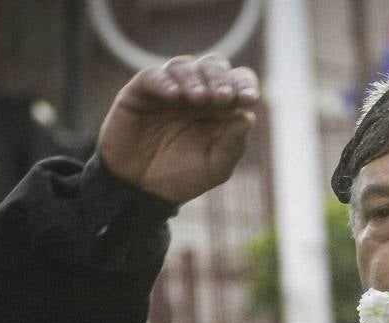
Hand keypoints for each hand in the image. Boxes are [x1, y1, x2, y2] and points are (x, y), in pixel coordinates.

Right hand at [98, 55, 259, 204]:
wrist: (142, 191)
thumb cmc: (181, 178)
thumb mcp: (215, 168)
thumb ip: (233, 145)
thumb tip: (249, 117)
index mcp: (219, 107)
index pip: (236, 81)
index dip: (244, 84)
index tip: (249, 98)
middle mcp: (195, 93)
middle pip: (212, 66)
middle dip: (220, 78)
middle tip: (223, 97)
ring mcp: (168, 90)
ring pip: (183, 65)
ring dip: (194, 78)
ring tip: (199, 99)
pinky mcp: (140, 92)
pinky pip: (151, 76)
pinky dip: (164, 81)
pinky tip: (174, 95)